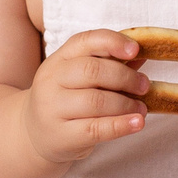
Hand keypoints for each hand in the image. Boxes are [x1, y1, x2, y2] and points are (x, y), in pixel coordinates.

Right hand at [25, 30, 149, 164]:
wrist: (33, 135)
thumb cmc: (65, 101)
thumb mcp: (79, 79)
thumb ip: (109, 65)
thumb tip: (143, 55)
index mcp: (58, 59)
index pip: (85, 41)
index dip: (112, 42)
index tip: (135, 50)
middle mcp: (51, 80)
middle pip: (92, 70)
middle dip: (125, 77)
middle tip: (144, 86)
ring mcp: (53, 109)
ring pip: (96, 101)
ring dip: (126, 104)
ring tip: (141, 109)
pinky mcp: (61, 136)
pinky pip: (96, 129)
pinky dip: (121, 125)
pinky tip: (137, 123)